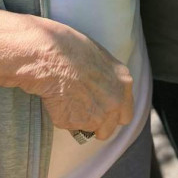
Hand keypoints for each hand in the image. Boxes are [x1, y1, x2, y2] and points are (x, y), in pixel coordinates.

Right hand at [25, 23, 134, 141]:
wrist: (51, 58)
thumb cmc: (70, 47)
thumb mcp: (98, 55)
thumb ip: (107, 75)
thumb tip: (101, 82)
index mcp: (123, 82)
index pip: (126, 110)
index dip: (113, 110)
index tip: (102, 106)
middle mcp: (116, 101)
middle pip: (114, 124)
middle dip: (103, 123)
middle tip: (86, 110)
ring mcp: (100, 115)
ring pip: (95, 130)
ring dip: (84, 122)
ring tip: (69, 103)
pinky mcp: (81, 124)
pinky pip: (74, 128)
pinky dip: (66, 119)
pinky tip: (59, 102)